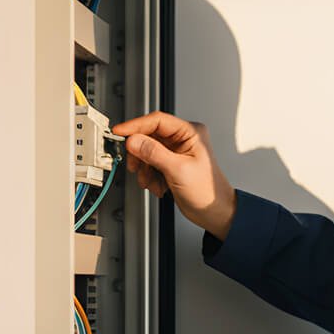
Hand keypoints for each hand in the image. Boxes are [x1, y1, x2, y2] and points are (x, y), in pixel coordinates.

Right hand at [111, 110, 238, 239]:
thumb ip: (154, 153)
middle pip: (149, 136)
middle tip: (135, 166)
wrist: (213, 212)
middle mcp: (183, 139)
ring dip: (144, 169)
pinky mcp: (170, 163)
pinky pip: (150, 164)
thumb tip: (134, 140)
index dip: (136, 126)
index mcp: (190, 132)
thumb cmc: (207, 191)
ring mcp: (176, 151)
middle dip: (140, 154)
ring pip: (147, 151)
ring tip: (151, 181)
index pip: (157, 121)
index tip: (120, 132)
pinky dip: (149, 175)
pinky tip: (158, 185)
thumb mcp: (178, 170)